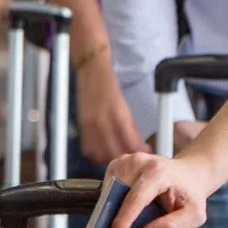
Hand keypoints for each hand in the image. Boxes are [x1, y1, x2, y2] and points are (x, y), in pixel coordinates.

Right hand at [76, 49, 146, 164]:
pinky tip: (104, 152)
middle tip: (133, 156)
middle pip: (115, 151)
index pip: (130, 141)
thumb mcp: (124, 104)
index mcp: (117, 114)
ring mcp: (90, 125)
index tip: (144, 152)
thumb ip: (129, 124)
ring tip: (119, 155)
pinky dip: (97, 154)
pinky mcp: (82, 126)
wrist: (91, 70)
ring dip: (111, 158)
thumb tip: (137, 142)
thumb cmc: (108, 83)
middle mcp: (103, 121)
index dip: (138, 150)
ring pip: (101, 154)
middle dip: (126, 156)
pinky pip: (89, 149)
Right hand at [105, 149, 220, 227]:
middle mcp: (141, 162)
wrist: (190, 175)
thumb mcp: (193, 215)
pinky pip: (109, 185)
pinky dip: (113, 200)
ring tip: (121, 224)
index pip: (136, 197)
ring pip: (110, 189)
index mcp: (159, 173)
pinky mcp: (121, 163)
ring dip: (112, 208)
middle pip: (119, 192)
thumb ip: (172, 227)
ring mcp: (129, 160)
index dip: (124, 218)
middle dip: (114, 215)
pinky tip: (123, 208)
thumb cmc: (191, 195)